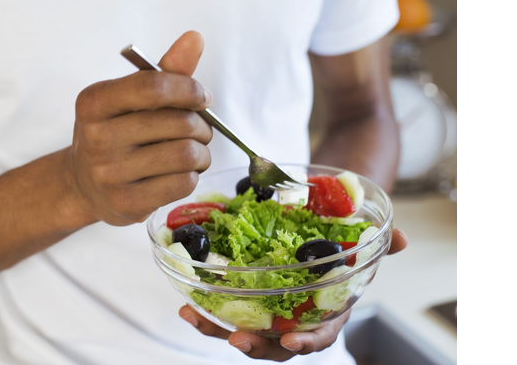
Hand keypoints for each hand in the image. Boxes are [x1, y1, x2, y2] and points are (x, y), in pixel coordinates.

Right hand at [65, 31, 212, 226]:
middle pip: (178, 123)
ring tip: (194, 152)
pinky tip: (180, 173)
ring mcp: (109, 174)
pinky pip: (182, 183)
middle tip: (199, 129)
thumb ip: (164, 71)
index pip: (153, 86)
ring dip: (202, 152)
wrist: (82, 184)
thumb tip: (194, 38)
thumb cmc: (114, 133)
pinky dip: (192, 175)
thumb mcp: (129, 98)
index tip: (201, 97)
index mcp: (94, 102)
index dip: (189, 89)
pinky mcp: (125, 204)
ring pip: (185, 155)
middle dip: (201, 125)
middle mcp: (96, 137)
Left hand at [178, 229, 408, 360]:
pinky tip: (185, 304)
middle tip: (236, 340)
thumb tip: (400, 238)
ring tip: (193, 316)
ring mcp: (266, 316)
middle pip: (273, 345)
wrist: (321, 246)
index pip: (319, 337)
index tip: (290, 342)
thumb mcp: (362, 250)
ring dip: (216, 329)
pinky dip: (206, 312)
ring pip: (242, 332)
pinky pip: (224, 315)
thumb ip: (379, 247)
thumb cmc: (340, 254)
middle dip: (254, 346)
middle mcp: (293, 322)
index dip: (306, 343)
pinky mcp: (245, 304)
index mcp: (324, 316)